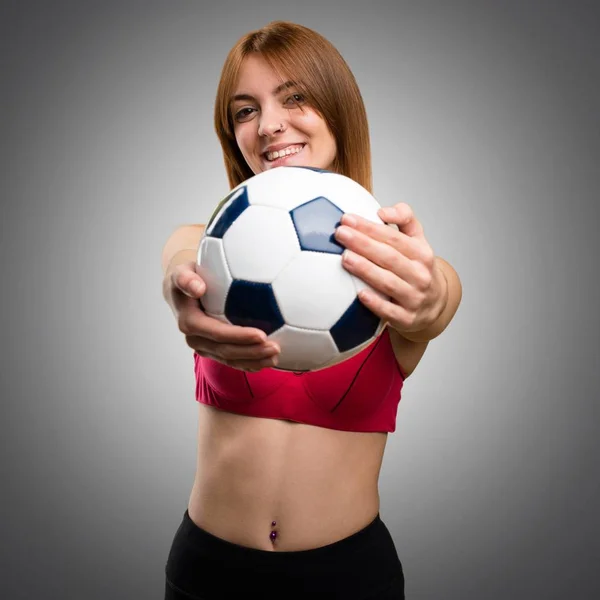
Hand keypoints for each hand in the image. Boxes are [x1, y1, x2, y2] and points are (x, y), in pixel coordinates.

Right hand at [163, 261, 279, 370]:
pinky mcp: (213, 351)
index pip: (217, 333)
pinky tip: (267, 361)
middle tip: (275, 348)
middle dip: (252, 352)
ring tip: (275, 356)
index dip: (239, 336)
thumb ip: (186, 279)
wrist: (181, 292)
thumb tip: (198, 288)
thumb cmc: (187, 278)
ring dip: (254, 360)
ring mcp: (204, 347)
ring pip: (231, 359)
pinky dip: (250, 363)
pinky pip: (233, 361)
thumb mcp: (182, 273)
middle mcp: (195, 339)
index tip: (262, 335)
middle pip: (226, 351)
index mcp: (189, 322)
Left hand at [334, 203, 447, 334]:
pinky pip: (389, 311)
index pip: (393, 238)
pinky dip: (375, 303)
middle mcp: (420, 275)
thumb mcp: (418, 241)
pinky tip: (359, 294)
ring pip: (388, 283)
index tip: (347, 219)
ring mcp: (414, 298)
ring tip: (345, 258)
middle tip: (340, 234)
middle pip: (389, 257)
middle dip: (363, 244)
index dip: (370, 227)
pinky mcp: (406, 319)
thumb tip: (383, 211)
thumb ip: (404, 218)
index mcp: (421, 254)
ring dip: (366, 270)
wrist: (435, 305)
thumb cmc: (417, 268)